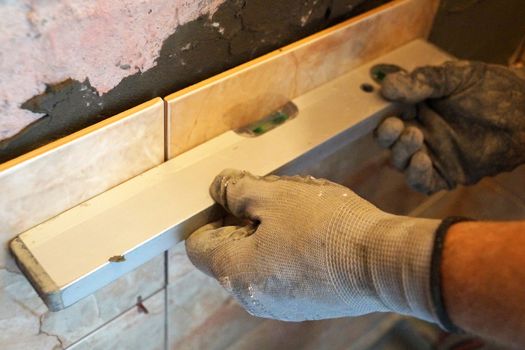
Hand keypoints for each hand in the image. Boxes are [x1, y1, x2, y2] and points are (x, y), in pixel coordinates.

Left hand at [186, 169, 440, 321]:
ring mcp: (278, 305)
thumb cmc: (328, 228)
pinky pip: (280, 273)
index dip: (209, 216)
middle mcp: (250, 298)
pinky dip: (286, 251)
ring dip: (267, 234)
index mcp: (234, 272)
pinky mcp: (303, 305)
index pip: (198, 246)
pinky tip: (313, 234)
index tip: (230, 198)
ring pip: (256, 261)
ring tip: (296, 214)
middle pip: (228, 253)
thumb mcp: (276, 196)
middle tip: (271, 199)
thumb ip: (237, 190)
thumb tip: (219, 189)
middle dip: (242, 222)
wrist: (384, 263)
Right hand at [376, 61, 524, 193]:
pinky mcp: (446, 174)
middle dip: (387, 134)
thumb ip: (423, 81)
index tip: (384, 106)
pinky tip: (421, 160)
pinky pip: (422, 181)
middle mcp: (420, 131)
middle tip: (395, 124)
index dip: (382, 112)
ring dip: (400, 152)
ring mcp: (432, 154)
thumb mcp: (456, 76)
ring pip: (400, 161)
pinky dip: (416, 175)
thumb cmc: (494, 90)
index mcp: (417, 108)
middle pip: (389, 140)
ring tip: (414, 136)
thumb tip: (388, 85)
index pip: (388, 114)